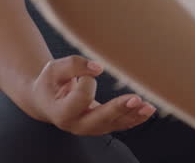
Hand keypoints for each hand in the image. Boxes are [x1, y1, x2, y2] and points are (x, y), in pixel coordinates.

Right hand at [27, 55, 155, 135]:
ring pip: (114, 124)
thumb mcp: (54, 69)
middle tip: (135, 98)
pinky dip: (135, 118)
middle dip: (119, 109)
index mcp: (61, 113)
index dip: (87, 80)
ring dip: (133, 115)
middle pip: (101, 119)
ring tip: (148, 106)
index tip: (84, 71)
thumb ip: (74, 65)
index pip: (81, 97)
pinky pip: (120, 125)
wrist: (46, 101)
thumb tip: (99, 68)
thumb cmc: (50, 82)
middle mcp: (76, 125)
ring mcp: (90, 128)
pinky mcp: (101, 126)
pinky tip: (147, 110)